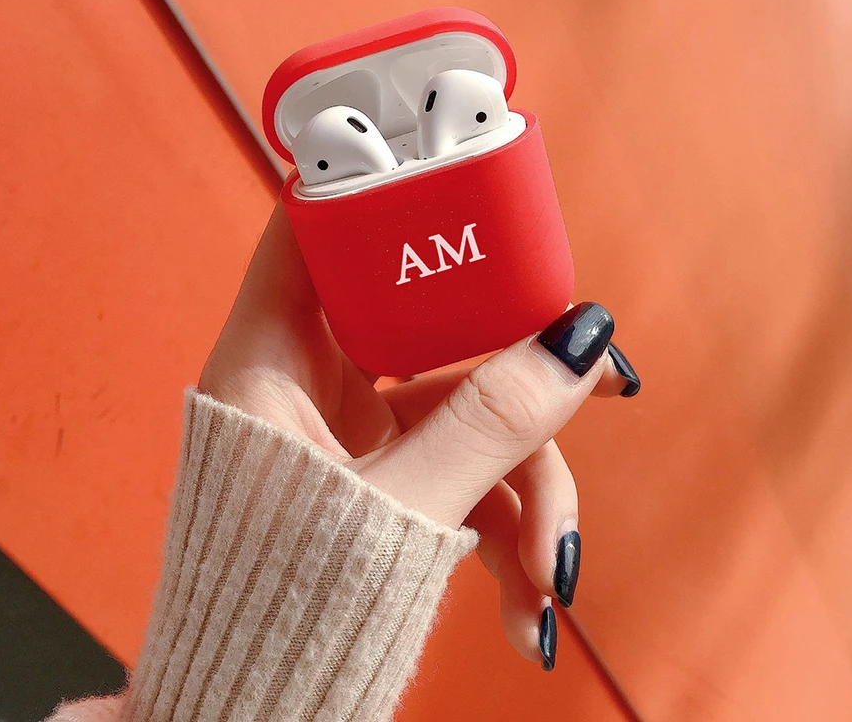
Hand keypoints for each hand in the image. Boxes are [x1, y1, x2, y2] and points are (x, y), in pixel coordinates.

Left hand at [199, 203, 636, 664]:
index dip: (381, 192)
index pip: (315, 229)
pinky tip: (527, 602)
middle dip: (514, 376)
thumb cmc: (279, 611)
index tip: (466, 183)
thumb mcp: (397, 511)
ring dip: (522, 485)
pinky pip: (458, 464)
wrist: (250, 716)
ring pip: (460, 406)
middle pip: (428, 321)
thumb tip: (580, 340)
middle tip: (601, 382)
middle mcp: (307, 378)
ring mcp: (350, 427)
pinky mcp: (382, 473)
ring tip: (552, 572)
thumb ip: (490, 425)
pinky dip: (500, 523)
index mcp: (269, 358)